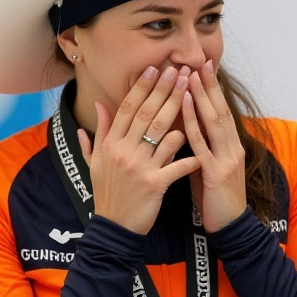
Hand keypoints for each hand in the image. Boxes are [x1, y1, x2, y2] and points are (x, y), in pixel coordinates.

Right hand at [77, 65, 199, 234]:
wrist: (114, 228)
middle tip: (180, 71)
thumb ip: (99, 133)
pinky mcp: (154, 185)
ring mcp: (139, 168)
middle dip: (165, 91)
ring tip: (193, 94)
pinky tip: (201, 143)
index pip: (127, 109)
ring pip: (162, 134)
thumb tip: (99, 105)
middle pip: (147, 115)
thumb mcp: (95, 162)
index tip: (155, 69)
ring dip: (179, 113)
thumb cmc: (107, 193)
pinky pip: (175, 166)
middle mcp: (123, 152)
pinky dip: (189, 155)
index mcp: (111, 144)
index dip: (142, 87)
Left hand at [181, 60, 247, 232]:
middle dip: (210, 85)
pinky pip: (201, 142)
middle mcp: (232, 147)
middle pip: (221, 109)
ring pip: (214, 120)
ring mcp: (226, 158)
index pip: (222, 112)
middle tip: (200, 60)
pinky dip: (192, 120)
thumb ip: (202, 147)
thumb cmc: (216, 199)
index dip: (213, 90)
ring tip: (191, 74)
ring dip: (201, 95)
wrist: (230, 227)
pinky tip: (183, 104)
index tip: (204, 68)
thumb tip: (187, 128)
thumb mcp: (209, 168)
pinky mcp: (216, 172)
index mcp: (231, 146)